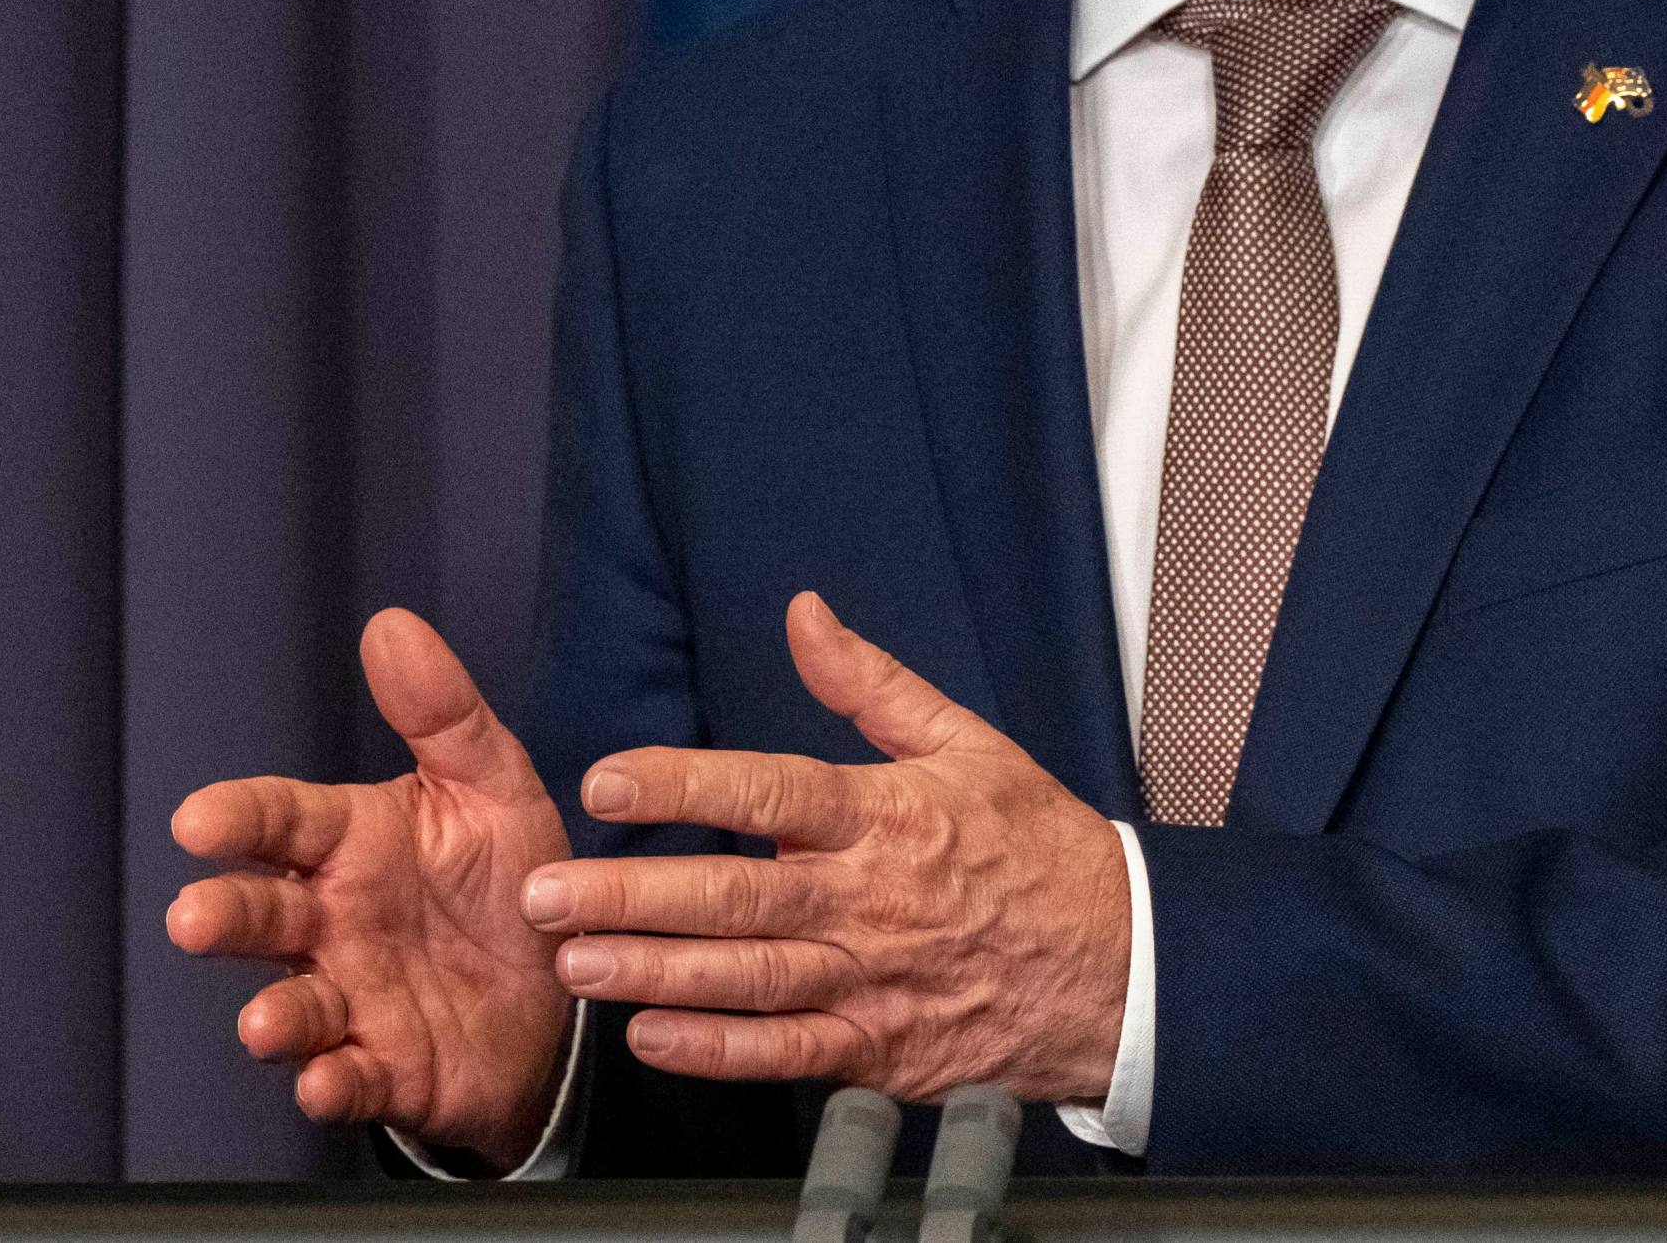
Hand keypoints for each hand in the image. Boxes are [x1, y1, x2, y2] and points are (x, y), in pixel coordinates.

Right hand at [162, 609, 575, 1162]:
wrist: (558, 992)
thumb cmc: (505, 879)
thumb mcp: (493, 787)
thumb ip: (443, 713)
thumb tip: (390, 623)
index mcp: (353, 844)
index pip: (282, 822)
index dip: (240, 819)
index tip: (198, 819)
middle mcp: (335, 922)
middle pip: (264, 915)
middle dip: (225, 916)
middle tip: (194, 918)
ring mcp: (352, 999)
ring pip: (292, 1007)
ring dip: (273, 1016)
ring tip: (264, 1023)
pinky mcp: (384, 1068)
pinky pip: (347, 1079)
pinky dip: (331, 1084)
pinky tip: (326, 1080)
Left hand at [520, 592, 1131, 1104]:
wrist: (1119, 968)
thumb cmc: (1038, 851)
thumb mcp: (966, 743)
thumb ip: (871, 683)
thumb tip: (805, 615)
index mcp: (888, 816)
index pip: (771, 791)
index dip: (685, 785)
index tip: (608, 782)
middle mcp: (870, 900)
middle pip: (736, 894)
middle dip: (632, 895)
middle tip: (547, 893)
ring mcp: (873, 981)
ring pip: (746, 978)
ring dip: (652, 972)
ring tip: (573, 962)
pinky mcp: (880, 1048)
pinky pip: (785, 1052)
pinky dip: (717, 1050)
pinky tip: (652, 1038)